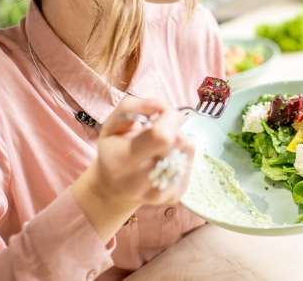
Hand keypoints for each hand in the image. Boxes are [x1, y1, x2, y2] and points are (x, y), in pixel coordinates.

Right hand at [71, 96, 194, 242]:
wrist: (114, 189)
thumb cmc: (113, 150)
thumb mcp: (111, 123)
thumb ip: (132, 106)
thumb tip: (162, 106)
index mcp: (122, 161)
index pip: (161, 136)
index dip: (168, 117)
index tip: (160, 113)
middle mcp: (141, 182)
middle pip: (178, 141)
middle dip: (173, 126)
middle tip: (159, 129)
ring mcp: (161, 193)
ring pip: (188, 149)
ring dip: (178, 139)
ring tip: (160, 145)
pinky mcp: (175, 196)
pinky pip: (191, 162)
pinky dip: (182, 154)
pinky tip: (166, 157)